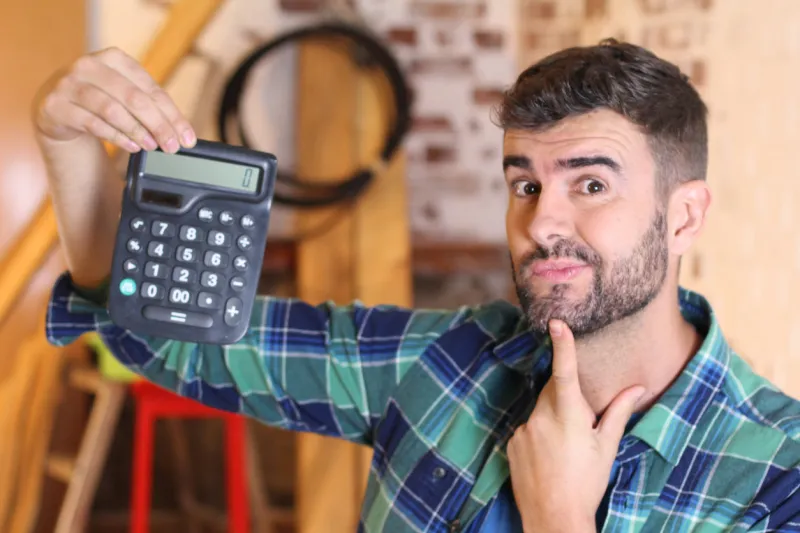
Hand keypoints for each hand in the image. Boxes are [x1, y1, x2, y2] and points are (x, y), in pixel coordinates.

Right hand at [33, 46, 195, 152]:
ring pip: (112, 110)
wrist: (57, 108)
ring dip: (137, 131)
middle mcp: (90, 66)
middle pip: (134, 98)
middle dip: (159, 125)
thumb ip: (151, 108)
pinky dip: (116, 137)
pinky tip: (131, 146)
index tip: (187, 137)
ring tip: (152, 146)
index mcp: (114, 58)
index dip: (173, 115)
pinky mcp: (56, 105)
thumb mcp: (125, 97)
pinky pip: (92, 123)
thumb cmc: (100, 100)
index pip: (151, 89)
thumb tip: (181, 132)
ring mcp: (69, 84)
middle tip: (172, 146)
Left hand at [507, 319, 644, 531]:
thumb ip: (618, 412)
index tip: (556, 323)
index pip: (565, 373)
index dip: (562, 346)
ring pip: (540, 410)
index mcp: (568, 416)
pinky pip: (527, 426)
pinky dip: (538, 433)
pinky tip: (548, 456)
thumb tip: (638, 388)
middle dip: (566, 397)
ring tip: (564, 449)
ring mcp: (523, 430)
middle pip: (552, 390)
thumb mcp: (607, 446)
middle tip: (580, 425)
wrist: (553, 517)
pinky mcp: (511, 441)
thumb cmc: (587, 482)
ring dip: (552, 418)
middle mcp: (541, 418)